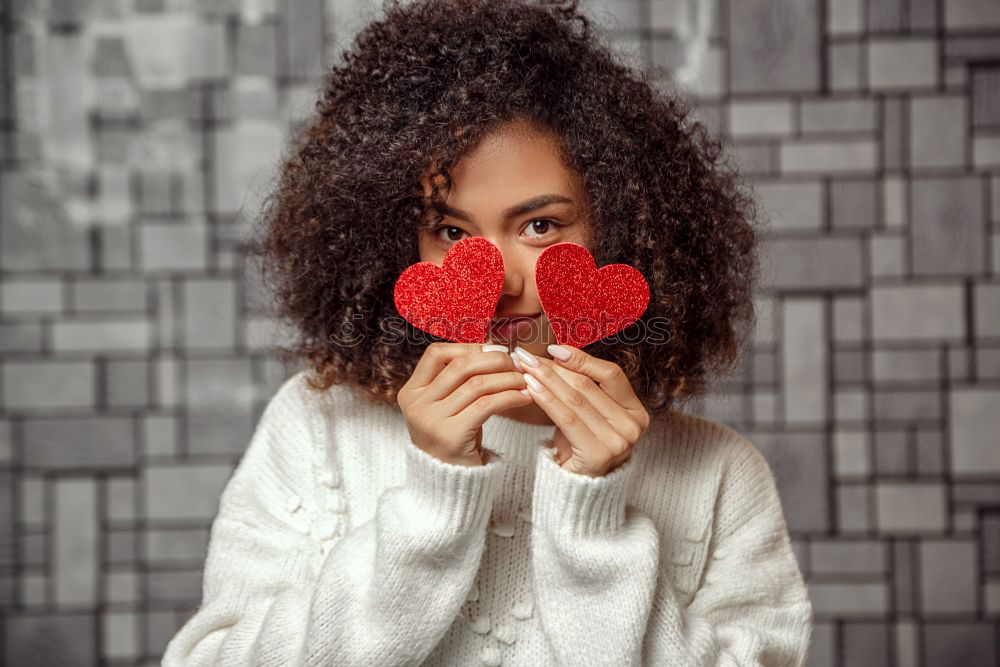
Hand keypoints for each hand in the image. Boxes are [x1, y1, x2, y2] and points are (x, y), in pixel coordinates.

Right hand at [398, 342, 532, 465]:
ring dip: (507, 378)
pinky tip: (524, 397)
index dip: (468, 347)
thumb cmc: (454, 437)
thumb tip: (492, 347)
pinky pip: (487, 405)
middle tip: (516, 362)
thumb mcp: (445, 406)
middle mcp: (416, 405)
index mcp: (410, 392)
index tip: (494, 350)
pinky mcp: (451, 436)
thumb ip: (457, 379)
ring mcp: (431, 421)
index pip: (436, 354)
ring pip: (477, 385)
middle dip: (494, 360)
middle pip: (460, 366)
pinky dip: (509, 397)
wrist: (449, 483)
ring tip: (525, 379)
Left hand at [514, 345, 650, 476]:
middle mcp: (633, 426)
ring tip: (525, 367)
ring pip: (576, 399)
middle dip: (554, 367)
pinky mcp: (599, 454)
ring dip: (546, 379)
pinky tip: (531, 387)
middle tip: (528, 355)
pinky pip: (567, 418)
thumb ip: (581, 390)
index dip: (582, 358)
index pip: (611, 374)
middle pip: (589, 385)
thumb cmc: (580, 449)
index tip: (554, 348)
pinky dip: (546, 399)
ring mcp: (619, 441)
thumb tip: (552, 356)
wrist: (578, 493)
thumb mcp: (587, 416)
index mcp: (636, 412)